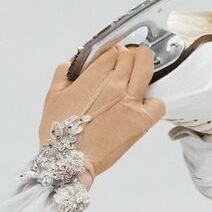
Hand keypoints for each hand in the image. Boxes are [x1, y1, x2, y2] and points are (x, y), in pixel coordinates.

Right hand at [38, 43, 165, 178]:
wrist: (69, 162)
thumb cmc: (58, 133)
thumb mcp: (53, 96)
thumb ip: (65, 73)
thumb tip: (76, 63)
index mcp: (94, 75)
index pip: (112, 49)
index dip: (111, 52)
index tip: (109, 60)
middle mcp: (115, 84)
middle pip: (130, 55)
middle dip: (127, 57)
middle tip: (123, 67)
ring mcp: (131, 102)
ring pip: (146, 67)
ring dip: (143, 66)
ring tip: (137, 77)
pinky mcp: (141, 122)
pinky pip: (158, 103)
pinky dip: (154, 101)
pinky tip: (143, 105)